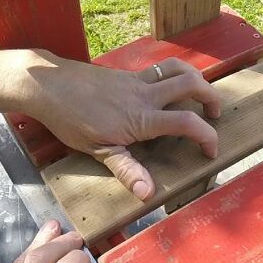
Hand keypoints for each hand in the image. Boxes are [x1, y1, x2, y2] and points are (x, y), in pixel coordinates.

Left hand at [23, 52, 220, 199]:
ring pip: (177, 69)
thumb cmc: (70, 118)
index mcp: (141, 118)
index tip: (211, 151)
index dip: (207, 137)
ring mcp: (136, 80)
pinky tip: (167, 87)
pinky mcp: (127, 74)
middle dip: (211, 97)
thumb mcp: (97, 150)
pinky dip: (173, 73)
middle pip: (191, 84)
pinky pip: (159, 68)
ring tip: (199, 94)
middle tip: (215, 114)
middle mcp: (145, 95)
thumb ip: (126, 170)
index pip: (187, 124)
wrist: (48, 85)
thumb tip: (148, 194)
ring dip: (195, 79)